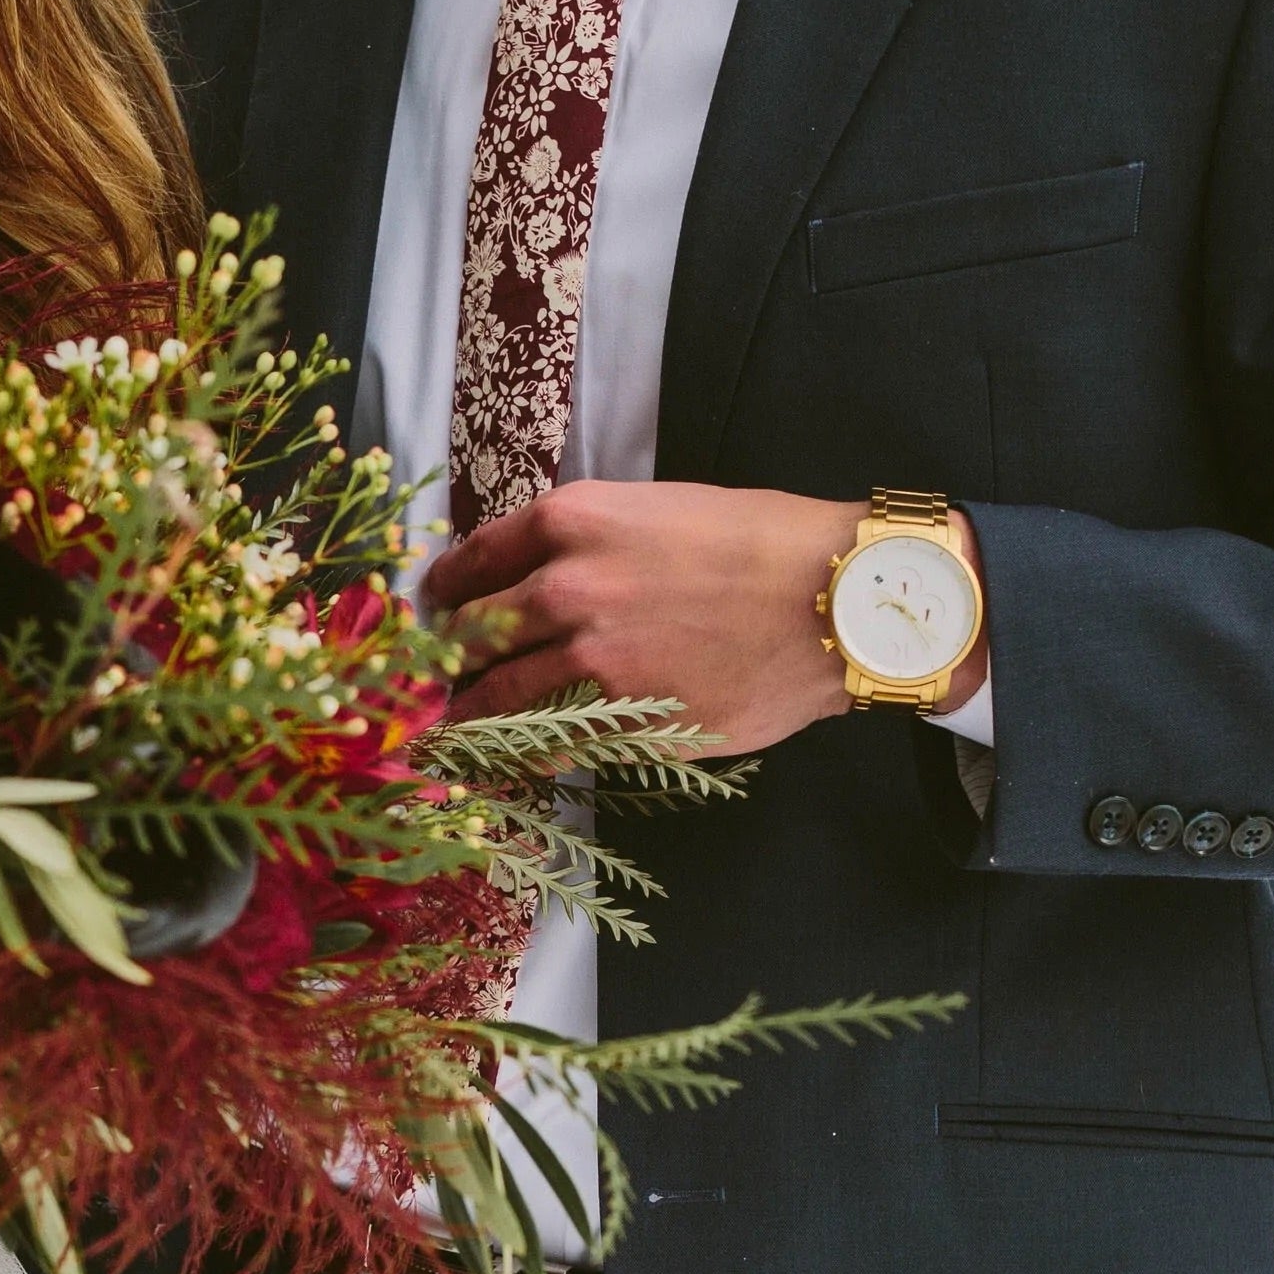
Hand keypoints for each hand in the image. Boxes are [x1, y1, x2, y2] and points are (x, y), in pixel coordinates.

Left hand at [425, 481, 865, 754]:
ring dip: (466, 714)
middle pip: (472, 631)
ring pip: (496, 695)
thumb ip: (594, 541)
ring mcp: (591, 662)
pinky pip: (543, 746)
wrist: (837, 601)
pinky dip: (512, 757)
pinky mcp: (622, 722)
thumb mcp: (663, 510)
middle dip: (450, 656)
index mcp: (574, 521)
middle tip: (437, 674)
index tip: (437, 606)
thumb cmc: (766, 544)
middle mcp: (567, 587)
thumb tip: (546, 576)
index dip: (448, 588)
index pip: (475, 558)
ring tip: (447, 726)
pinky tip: (493, 763)